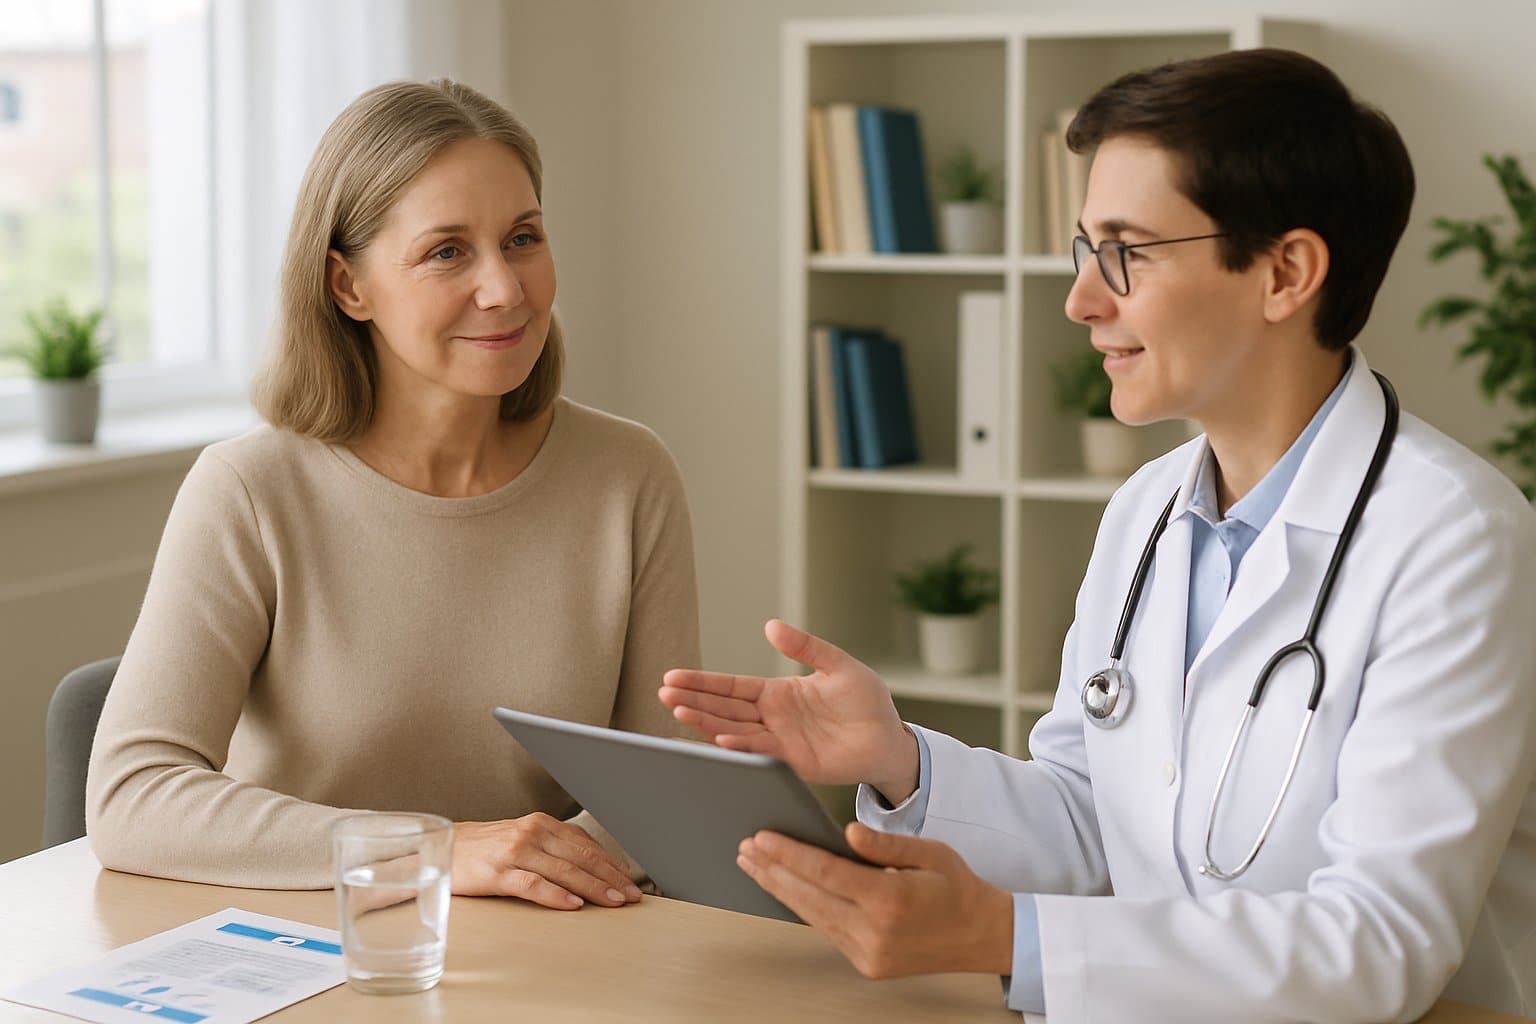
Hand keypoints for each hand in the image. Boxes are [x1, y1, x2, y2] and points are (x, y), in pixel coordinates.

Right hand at [451, 814, 642, 908]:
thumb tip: (592, 866)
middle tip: (631, 895)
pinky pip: (533, 884)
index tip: (630, 881)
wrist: (441, 849)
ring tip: (613, 901)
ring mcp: (514, 851)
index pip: (585, 845)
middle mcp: (531, 833)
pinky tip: (572, 904)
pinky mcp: (497, 872)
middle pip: (580, 857)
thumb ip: (554, 849)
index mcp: (541, 824)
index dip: (611, 864)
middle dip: (611, 878)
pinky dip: (555, 895)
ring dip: (593, 887)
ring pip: (563, 870)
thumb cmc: (484, 849)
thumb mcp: (523, 840)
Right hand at [659, 619, 917, 798]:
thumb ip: (806, 647)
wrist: (889, 738)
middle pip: (724, 707)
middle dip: (693, 700)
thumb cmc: (866, 700)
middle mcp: (772, 717)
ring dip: (706, 722)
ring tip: (678, 711)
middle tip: (663, 692)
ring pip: (734, 729)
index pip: (731, 686)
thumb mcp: (837, 665)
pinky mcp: (794, 762)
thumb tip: (770, 626)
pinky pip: (762, 752)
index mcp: (777, 692)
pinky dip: (740, 746)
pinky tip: (719, 738)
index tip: (673, 676)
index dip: (703, 682)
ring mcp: (780, 740)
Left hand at [736, 823, 1014, 978]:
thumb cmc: (958, 890)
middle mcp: (875, 932)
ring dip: (781, 889)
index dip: (788, 854)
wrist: (982, 936)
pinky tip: (788, 889)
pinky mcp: (867, 964)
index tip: (762, 838)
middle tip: (746, 848)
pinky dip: (805, 907)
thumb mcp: (930, 852)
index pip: (826, 872)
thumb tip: (847, 832)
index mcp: (890, 900)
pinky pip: (827, 930)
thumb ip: (885, 843)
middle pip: (809, 896)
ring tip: (756, 867)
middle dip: (773, 870)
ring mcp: (869, 953)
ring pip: (812, 916)